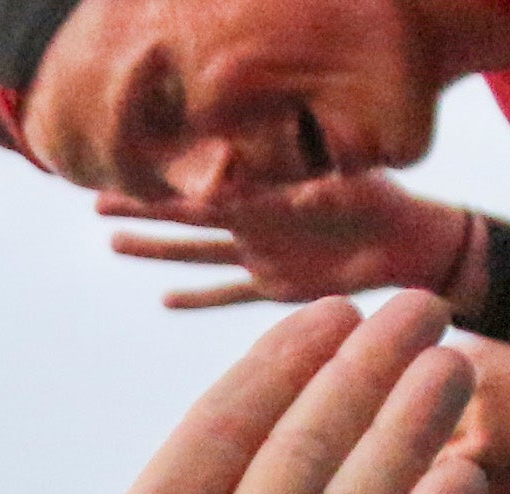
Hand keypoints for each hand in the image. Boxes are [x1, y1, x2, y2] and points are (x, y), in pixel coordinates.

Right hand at [94, 171, 471, 310]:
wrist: (413, 243)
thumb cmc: (384, 205)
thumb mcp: (349, 189)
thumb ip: (314, 191)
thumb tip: (287, 194)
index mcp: (266, 199)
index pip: (202, 191)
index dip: (161, 187)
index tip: (123, 175)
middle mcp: (255, 225)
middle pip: (187, 220)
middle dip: (144, 211)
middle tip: (97, 203)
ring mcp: (261, 256)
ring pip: (198, 255)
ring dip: (159, 251)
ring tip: (114, 245)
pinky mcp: (277, 288)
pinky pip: (230, 296)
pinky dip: (202, 299)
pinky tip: (166, 301)